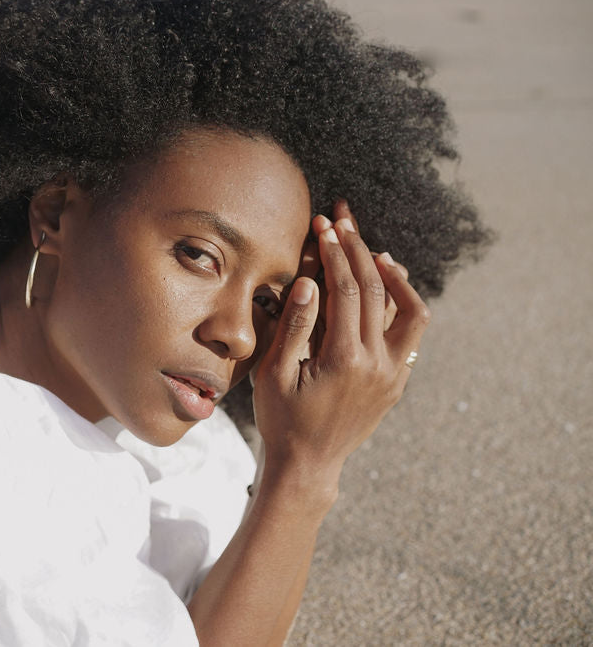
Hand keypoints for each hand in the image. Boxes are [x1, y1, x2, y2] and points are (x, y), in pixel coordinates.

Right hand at [251, 206, 429, 489]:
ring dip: (392, 274)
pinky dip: (401, 303)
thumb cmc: (282, 419)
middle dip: (358, 248)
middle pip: (376, 289)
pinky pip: (409, 332)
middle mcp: (378, 364)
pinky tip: (385, 286)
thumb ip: (294, 326)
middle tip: (343, 219)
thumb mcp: (274, 374)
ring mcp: (393, 373)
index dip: (335, 253)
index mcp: (345, 359)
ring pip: (408, 310)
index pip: (348, 289)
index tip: (324, 226)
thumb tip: (310, 281)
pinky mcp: (397, 380)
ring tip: (373, 250)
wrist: (308, 464)